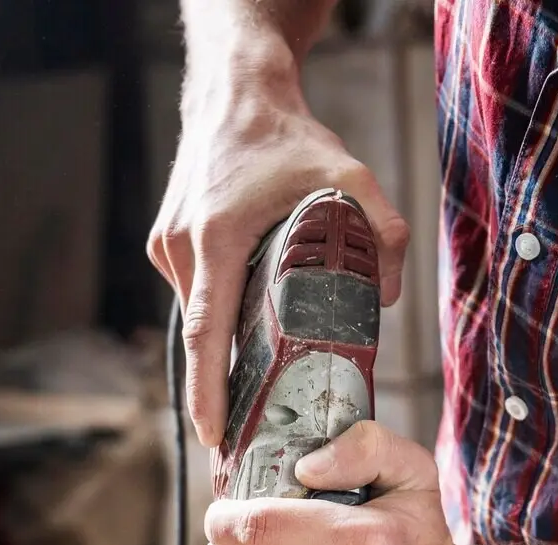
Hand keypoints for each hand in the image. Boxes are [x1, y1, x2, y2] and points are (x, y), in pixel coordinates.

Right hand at [146, 36, 408, 446]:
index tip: (213, 435)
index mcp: (216, 238)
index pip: (207, 333)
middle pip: (204, 334)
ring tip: (252, 393)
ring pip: (199, 315)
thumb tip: (391, 297)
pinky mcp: (166, 243)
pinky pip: (196, 294)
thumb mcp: (350, 174)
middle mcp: (182, 246)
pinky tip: (245, 337)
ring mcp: (167, 246)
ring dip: (224, 350)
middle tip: (246, 438)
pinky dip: (219, 318)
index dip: (208, 391)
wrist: (235, 93)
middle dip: (220, 389)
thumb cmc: (285, 135)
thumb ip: (384, 231)